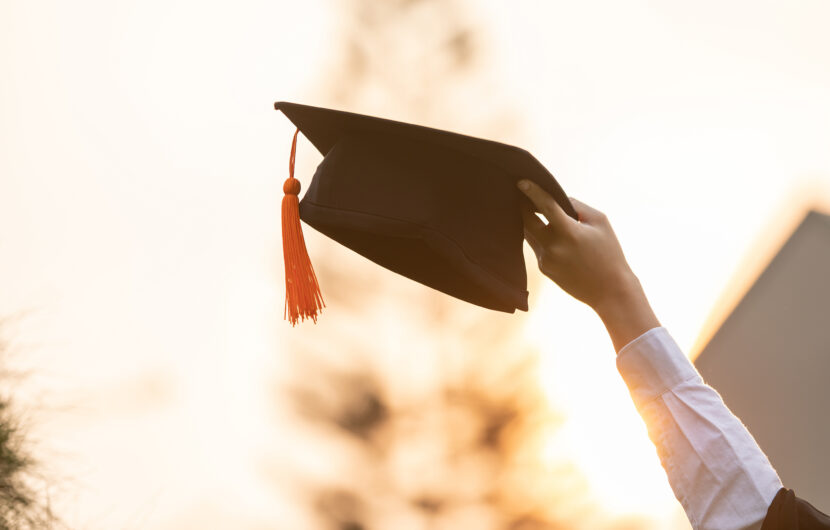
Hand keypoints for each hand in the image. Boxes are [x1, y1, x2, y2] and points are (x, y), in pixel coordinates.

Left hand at [517, 179, 659, 351]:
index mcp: (569, 232)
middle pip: (527, 220)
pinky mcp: (543, 268)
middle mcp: (553, 246)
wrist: (610, 290)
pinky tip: (549, 233)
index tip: (520, 181)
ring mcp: (545, 259)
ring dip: (531, 222)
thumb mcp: (601, 222)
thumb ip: (577, 206)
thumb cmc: (609, 252)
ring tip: (534, 210)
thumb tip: (557, 199)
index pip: (545, 207)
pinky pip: (537, 246)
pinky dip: (540, 237)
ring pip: (530, 234)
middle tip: (523, 194)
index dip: (532, 192)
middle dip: (523, 206)